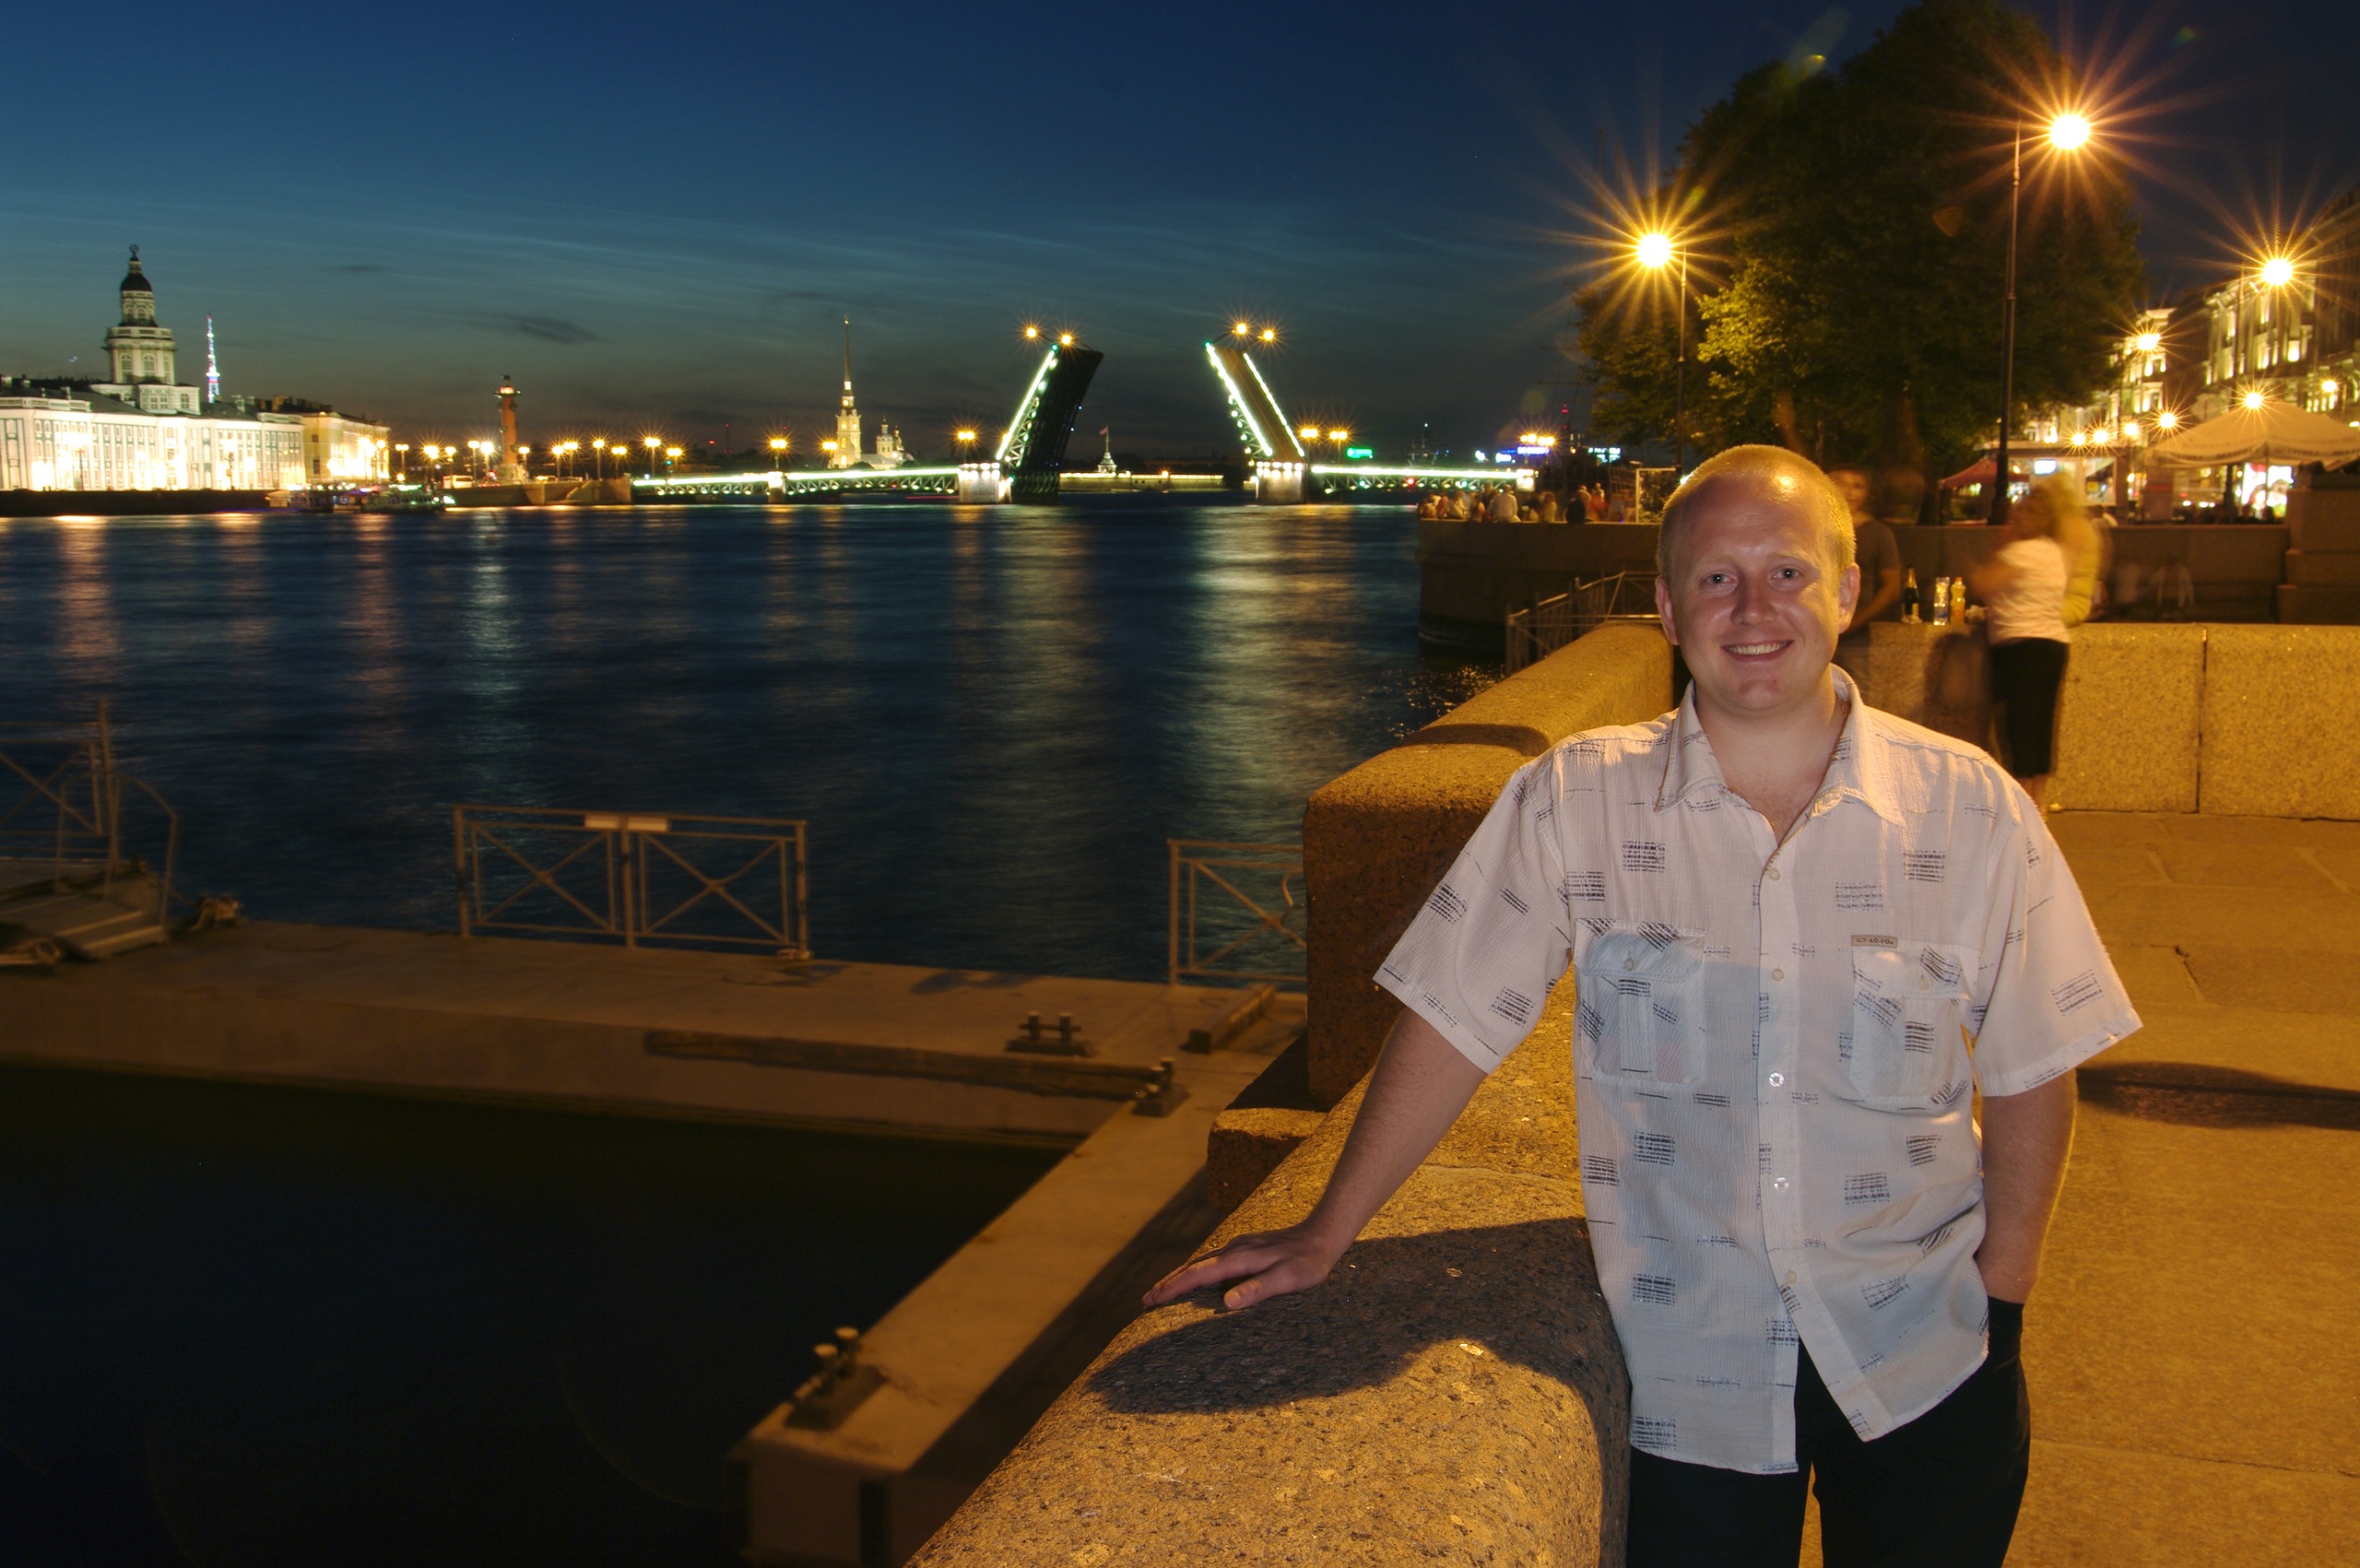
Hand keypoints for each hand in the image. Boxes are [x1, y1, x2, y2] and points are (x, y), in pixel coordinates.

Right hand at [1141, 1222, 1345, 1311]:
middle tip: (1145, 1301)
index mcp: (1239, 1258)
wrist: (1323, 1235)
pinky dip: (1194, 1272)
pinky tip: (1193, 1279)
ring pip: (1200, 1263)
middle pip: (1192, 1266)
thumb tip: (1226, 1302)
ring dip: (1178, 1277)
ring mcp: (1238, 1247)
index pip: (1198, 1274)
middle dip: (1167, 1283)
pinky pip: (1211, 1262)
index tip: (1153, 1301)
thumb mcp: (1288, 1278)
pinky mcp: (1244, 1249)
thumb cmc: (1308, 1262)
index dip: (1174, 1288)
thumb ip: (1259, 1289)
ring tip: (1160, 1292)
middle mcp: (1233, 1249)